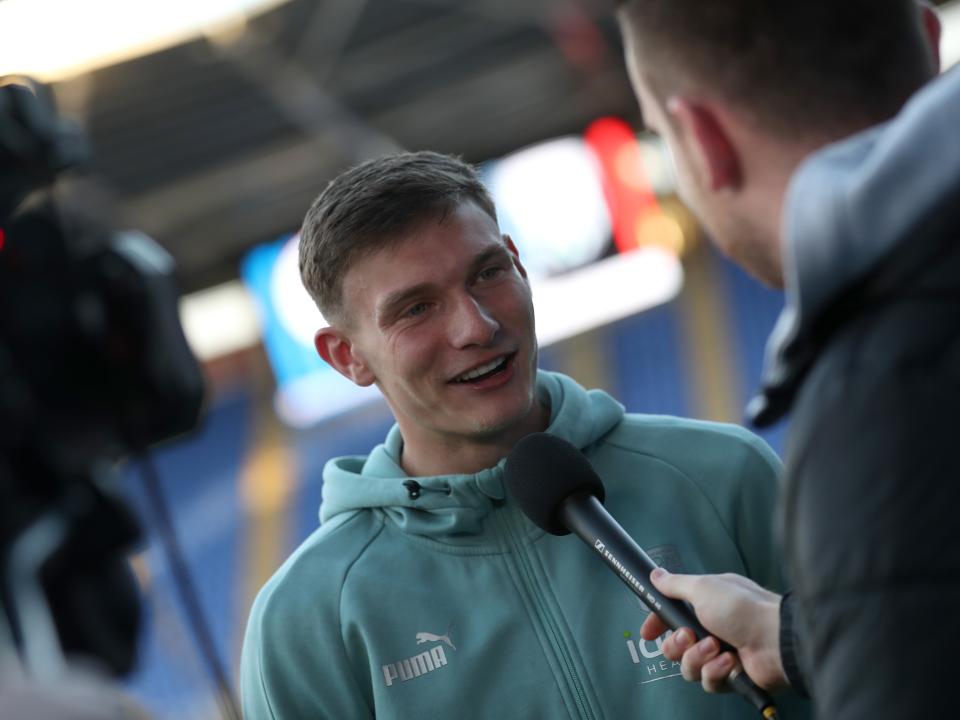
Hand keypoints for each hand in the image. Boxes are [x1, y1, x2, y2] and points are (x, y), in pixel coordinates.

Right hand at [640, 569, 786, 692]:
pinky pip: (708, 681)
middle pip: (676, 646)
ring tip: (715, 647)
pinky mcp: (731, 677)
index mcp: (706, 605)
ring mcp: (721, 654)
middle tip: (690, 636)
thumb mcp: (703, 588)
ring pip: (689, 666)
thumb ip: (675, 585)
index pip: (673, 616)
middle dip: (677, 644)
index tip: (648, 633)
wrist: (775, 639)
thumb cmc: (742, 608)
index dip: (658, 624)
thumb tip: (656, 574)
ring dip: (697, 657)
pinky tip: (730, 661)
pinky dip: (716, 671)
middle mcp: (712, 629)